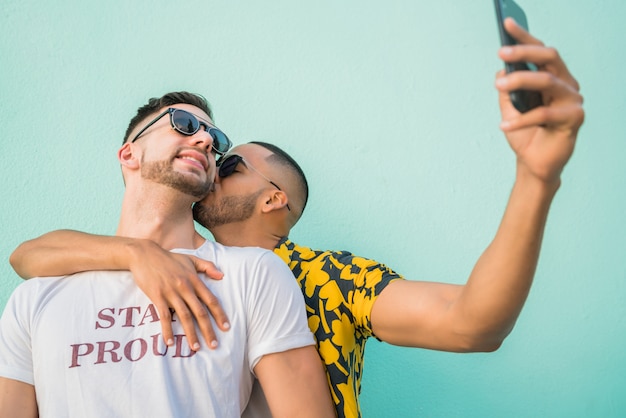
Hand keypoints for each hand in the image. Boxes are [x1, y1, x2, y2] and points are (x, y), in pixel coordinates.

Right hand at [127, 240, 228, 350]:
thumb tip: (222, 276)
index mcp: (194, 280)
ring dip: (191, 334)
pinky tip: (170, 342)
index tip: (226, 327)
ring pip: (184, 316)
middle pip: (200, 312)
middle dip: (208, 330)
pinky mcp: (157, 296)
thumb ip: (207, 266)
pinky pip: (164, 316)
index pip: (211, 300)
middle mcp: (185, 287)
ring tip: (196, 348)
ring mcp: (171, 292)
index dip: (220, 314)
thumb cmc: (168, 258)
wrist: (145, 254)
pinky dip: (167, 330)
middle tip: (214, 345)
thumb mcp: (191, 259)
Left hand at [495, 18, 583, 185]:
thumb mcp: (509, 109)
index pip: (540, 52)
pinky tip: (504, 125)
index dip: (524, 36)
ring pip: (547, 81)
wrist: (534, 164)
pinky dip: (522, 119)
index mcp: (553, 78)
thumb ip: (507, 90)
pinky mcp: (574, 118)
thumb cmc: (525, 135)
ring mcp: (573, 100)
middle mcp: (566, 85)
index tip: (506, 23)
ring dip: (520, 81)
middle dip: (524, 53)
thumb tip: (501, 70)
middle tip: (502, 53)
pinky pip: (545, 113)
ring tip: (499, 87)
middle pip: (549, 58)